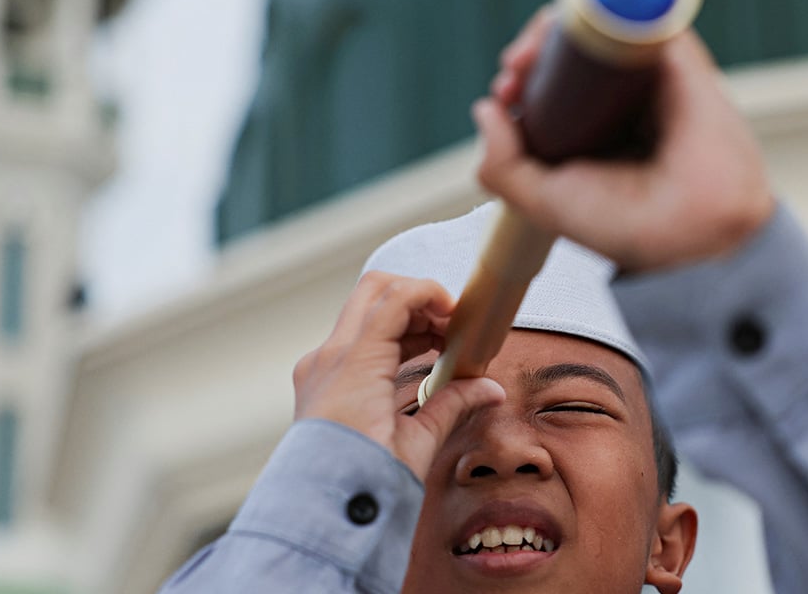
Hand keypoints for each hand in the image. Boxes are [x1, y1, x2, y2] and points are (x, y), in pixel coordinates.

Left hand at [292, 271, 504, 479]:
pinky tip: (417, 361)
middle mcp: (329, 357)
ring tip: (443, 347)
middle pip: (374, 291)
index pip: (394, 298)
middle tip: (450, 325)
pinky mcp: (317, 380)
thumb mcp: (417, 444)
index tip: (459, 315)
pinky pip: (354, 340)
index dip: (432, 294)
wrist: (318, 515)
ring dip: (405, 319)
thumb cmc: (363, 484)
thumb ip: (454, 404)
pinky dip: (386, 338)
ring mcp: (319, 367)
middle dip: (417, 298)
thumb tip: (490, 390)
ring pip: (364, 313)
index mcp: (355, 365)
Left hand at [474, 9, 775, 272]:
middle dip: (533, 54)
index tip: (505, 89)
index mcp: (596, 139)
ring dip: (556, 31)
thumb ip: (503, 166)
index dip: (523, 81)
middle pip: (569, 58)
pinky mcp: (675, 59)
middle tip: (513, 70)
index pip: (553, 92)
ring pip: (595, 34)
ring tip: (531, 53)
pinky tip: (569, 28)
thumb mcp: (545, 203)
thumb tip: (484, 110)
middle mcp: (620, 107)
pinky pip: (635, 18)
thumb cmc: (625, 223)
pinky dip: (600, 11)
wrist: (692, 225)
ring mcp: (648, 80)